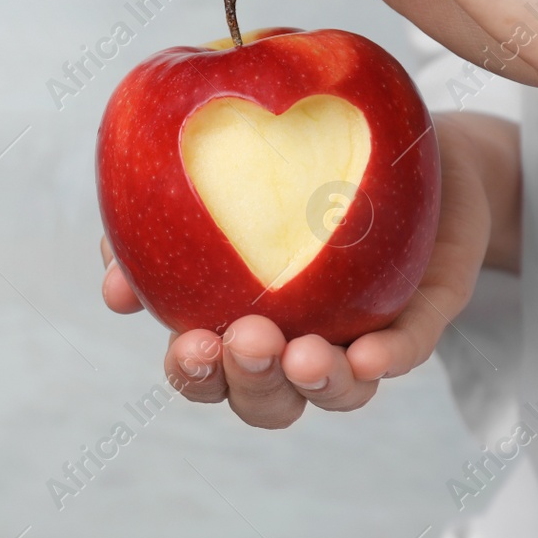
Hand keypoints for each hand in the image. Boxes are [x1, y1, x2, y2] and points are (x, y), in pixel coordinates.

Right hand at [99, 113, 518, 428]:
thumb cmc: (295, 162)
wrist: (398, 137)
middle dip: (253, 384)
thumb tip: (112, 282)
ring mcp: (365, 332)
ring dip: (320, 384)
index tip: (188, 341)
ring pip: (342, 392)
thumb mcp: (219, 179)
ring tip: (307, 354)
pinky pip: (410, 346)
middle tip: (247, 340)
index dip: (195, 374)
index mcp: (245, 319)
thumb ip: (157, 223)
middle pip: (271, 401)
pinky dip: (390, 357)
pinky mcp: (424, 311)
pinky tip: (370, 355)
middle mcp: (304, 340)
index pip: (211, 373)